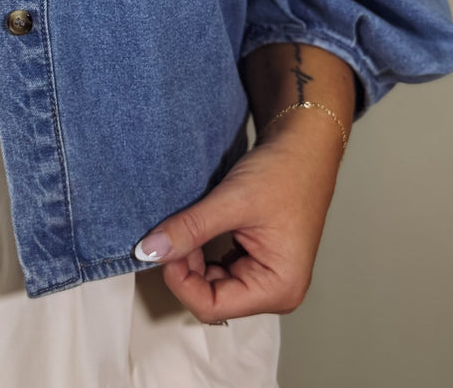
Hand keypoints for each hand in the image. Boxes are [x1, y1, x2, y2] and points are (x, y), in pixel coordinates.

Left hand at [133, 118, 344, 321]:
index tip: (163, 245)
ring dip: (191, 258)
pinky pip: (218, 267)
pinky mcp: (256, 261)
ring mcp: (266, 277)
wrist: (303, 147)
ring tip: (187, 224)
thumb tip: (149, 250)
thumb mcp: (232, 201)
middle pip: (210, 296)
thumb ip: (190, 228)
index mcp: (278, 288)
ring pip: (210, 282)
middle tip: (173, 229)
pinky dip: (201, 251)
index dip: (180, 280)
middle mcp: (275, 291)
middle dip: (185, 266)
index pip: (212, 306)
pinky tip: (197, 228)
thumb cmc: (282, 174)